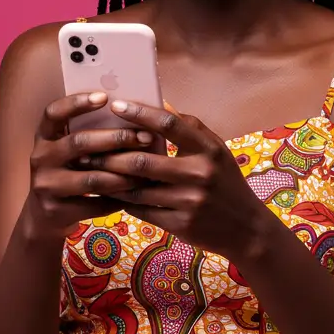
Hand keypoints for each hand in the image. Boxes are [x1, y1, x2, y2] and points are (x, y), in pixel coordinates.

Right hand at [20, 91, 152, 241]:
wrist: (45, 216)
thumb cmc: (68, 174)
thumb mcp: (68, 152)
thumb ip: (89, 134)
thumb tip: (132, 114)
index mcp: (44, 137)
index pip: (54, 112)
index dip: (76, 102)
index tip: (104, 96)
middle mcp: (40, 157)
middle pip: (79, 143)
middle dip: (115, 139)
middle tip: (144, 137)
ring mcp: (45, 185)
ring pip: (91, 178)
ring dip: (123, 174)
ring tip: (146, 170)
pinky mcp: (55, 209)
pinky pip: (94, 203)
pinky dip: (118, 198)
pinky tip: (136, 194)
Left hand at [91, 99, 272, 260]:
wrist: (247, 229)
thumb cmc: (227, 184)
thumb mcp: (217, 152)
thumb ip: (191, 129)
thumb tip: (161, 103)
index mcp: (209, 149)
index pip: (169, 124)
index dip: (140, 113)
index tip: (116, 105)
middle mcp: (200, 174)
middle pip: (143, 160)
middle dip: (111, 154)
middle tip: (87, 146)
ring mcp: (189, 201)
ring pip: (137, 189)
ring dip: (111, 179)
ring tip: (91, 169)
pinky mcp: (181, 224)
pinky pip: (142, 210)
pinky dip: (123, 200)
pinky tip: (109, 193)